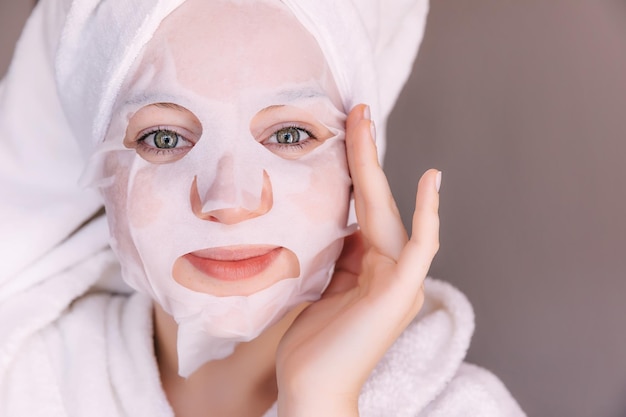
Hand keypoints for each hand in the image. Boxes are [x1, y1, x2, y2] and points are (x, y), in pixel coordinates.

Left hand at [276, 104, 440, 416]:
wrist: (311, 387)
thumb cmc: (312, 343)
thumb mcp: (321, 285)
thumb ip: (334, 253)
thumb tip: (335, 220)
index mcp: (368, 265)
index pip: (362, 207)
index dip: (355, 169)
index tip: (345, 133)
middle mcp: (389, 266)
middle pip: (375, 201)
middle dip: (363, 155)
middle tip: (357, 112)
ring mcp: (399, 279)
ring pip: (389, 212)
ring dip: (376, 167)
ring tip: (366, 125)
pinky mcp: (401, 292)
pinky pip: (421, 247)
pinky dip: (429, 213)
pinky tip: (431, 180)